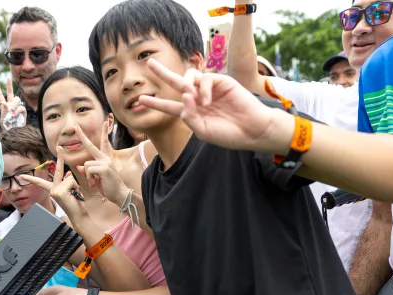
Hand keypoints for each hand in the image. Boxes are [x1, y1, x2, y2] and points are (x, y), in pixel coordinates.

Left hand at [0, 76, 26, 129]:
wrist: (15, 133)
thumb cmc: (8, 128)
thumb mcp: (3, 119)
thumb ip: (4, 111)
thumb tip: (5, 103)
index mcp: (4, 107)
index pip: (0, 97)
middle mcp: (11, 105)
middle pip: (10, 93)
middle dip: (9, 85)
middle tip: (8, 77)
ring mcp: (17, 108)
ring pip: (17, 100)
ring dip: (13, 105)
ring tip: (11, 113)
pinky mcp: (23, 112)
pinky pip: (20, 107)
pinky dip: (17, 111)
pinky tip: (14, 115)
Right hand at [19, 152, 90, 224]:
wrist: (79, 216)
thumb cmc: (76, 204)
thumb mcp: (71, 191)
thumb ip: (67, 182)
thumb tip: (67, 173)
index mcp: (53, 190)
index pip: (40, 182)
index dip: (31, 178)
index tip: (20, 176)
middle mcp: (52, 190)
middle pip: (57, 170)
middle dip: (60, 156)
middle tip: (59, 146)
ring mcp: (55, 190)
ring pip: (69, 178)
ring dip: (75, 186)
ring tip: (75, 196)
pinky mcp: (60, 191)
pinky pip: (71, 181)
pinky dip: (76, 188)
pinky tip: (74, 196)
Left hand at [76, 121, 129, 205]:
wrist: (119, 194)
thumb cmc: (108, 187)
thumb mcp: (96, 178)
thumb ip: (88, 171)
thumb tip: (79, 167)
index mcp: (105, 159)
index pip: (103, 143)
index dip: (105, 133)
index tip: (105, 123)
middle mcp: (105, 158)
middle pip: (91, 146)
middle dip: (82, 135)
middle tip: (75, 126)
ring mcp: (105, 162)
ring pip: (86, 164)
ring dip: (88, 176)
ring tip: (95, 182)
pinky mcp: (104, 168)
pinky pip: (89, 170)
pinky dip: (90, 178)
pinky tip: (96, 183)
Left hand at [139, 59, 277, 151]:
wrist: (252, 130)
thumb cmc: (228, 134)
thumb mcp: (203, 131)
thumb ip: (189, 117)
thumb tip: (184, 95)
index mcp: (192, 112)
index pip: (170, 106)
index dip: (156, 103)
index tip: (140, 100)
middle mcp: (198, 98)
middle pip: (176, 82)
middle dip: (162, 72)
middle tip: (149, 63)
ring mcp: (210, 89)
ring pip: (189, 76)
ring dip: (185, 84)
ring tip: (190, 96)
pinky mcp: (221, 81)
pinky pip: (205, 79)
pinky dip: (202, 89)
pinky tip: (207, 101)